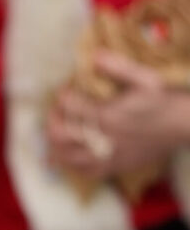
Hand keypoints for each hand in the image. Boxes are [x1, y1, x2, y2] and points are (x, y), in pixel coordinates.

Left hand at [47, 53, 189, 179]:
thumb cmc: (165, 100)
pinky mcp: (117, 167)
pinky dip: (73, 166)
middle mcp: (104, 138)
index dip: (63, 94)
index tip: (67, 89)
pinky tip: (71, 156)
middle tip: (57, 112)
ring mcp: (109, 156)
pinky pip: (87, 173)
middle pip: (60, 135)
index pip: (68, 105)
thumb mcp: (145, 78)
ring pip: (68, 158)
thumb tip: (94, 56)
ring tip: (58, 133)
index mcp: (108, 115)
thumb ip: (118, 67)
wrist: (186, 125)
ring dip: (57, 144)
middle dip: (52, 120)